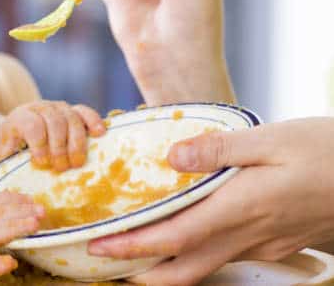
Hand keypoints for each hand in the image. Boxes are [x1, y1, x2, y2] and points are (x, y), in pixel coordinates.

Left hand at [0, 101, 104, 171]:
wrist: (19, 131)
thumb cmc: (12, 147)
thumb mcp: (4, 154)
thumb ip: (8, 163)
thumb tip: (13, 182)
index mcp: (21, 116)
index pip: (33, 125)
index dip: (39, 144)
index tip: (42, 163)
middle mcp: (40, 108)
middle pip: (55, 122)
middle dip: (59, 148)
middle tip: (61, 168)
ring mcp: (58, 107)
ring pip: (72, 118)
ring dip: (77, 143)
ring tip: (77, 163)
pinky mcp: (73, 111)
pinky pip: (85, 112)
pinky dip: (94, 121)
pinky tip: (99, 134)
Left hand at [87, 118, 333, 285]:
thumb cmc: (324, 151)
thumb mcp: (271, 138)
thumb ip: (218, 149)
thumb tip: (172, 155)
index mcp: (240, 208)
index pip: (174, 238)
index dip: (133, 246)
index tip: (99, 246)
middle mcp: (248, 236)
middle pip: (184, 271)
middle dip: (141, 273)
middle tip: (106, 262)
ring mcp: (263, 245)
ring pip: (204, 268)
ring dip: (165, 268)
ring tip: (134, 255)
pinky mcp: (274, 244)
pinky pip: (224, 256)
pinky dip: (194, 254)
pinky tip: (184, 236)